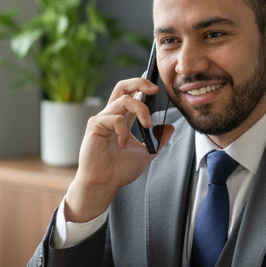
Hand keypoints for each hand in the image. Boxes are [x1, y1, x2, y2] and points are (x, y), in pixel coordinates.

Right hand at [65, 76, 173, 222]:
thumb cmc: (119, 170)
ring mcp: (102, 119)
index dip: (143, 86)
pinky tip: (122, 144)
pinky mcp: (95, 125)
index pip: (131, 94)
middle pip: (122, 86)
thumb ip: (157, 139)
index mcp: (122, 119)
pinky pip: (115, 118)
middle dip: (139, 82)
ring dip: (141, 111)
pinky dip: (124, 130)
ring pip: (124, 100)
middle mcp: (112, 115)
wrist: (104, 184)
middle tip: (154, 89)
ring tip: (147, 127)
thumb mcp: (146, 153)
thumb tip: (170, 127)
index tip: (157, 90)